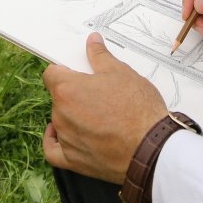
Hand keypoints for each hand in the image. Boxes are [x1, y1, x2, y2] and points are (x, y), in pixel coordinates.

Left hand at [42, 32, 167, 183]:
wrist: (151, 147)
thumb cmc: (137, 109)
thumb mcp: (121, 72)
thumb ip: (100, 56)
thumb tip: (92, 41)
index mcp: (67, 90)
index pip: (52, 74)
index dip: (63, 70)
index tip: (74, 71)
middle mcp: (61, 114)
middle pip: (59, 98)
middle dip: (74, 93)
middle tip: (97, 92)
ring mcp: (66, 139)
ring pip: (60, 121)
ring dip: (72, 115)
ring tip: (97, 114)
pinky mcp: (74, 160)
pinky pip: (53, 150)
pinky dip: (54, 141)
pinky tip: (60, 134)